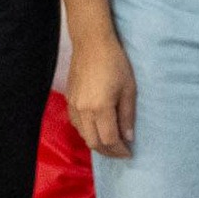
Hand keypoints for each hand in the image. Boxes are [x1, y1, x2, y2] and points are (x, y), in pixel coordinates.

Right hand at [68, 34, 136, 157]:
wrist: (91, 44)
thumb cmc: (115, 63)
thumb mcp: (129, 88)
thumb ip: (128, 115)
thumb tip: (128, 137)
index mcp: (100, 108)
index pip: (109, 139)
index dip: (120, 150)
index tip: (129, 153)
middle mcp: (83, 111)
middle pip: (93, 142)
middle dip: (108, 151)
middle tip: (121, 152)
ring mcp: (73, 106)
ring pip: (83, 135)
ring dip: (97, 143)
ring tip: (111, 142)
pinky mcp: (68, 100)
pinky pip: (76, 124)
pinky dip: (87, 131)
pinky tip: (97, 128)